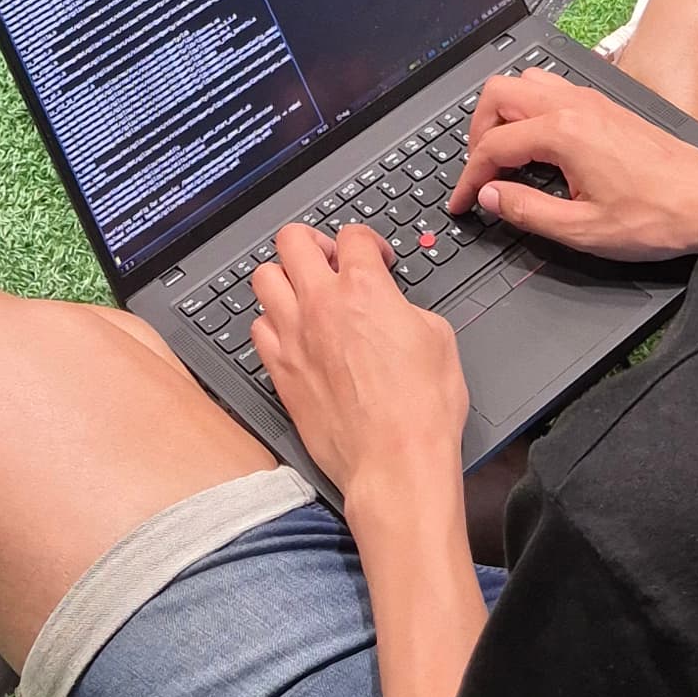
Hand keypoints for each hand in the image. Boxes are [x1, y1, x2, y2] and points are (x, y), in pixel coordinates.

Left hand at [250, 222, 467, 504]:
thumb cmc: (422, 408)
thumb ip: (406, 307)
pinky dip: (273, 323)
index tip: (375, 259)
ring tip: (305, 293)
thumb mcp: (439, 337)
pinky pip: (258, 329)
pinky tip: (293, 335)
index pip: (351, 234)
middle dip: (314, 241)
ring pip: (264, 278)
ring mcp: (294, 338)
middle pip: (293, 240)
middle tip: (331, 261)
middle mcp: (321, 305)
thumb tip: (393, 308)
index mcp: (364, 288)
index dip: (368, 241)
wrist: (395, 462)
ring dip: (286, 277)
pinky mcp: (281, 373)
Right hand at [452, 71, 697, 261]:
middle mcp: (574, 104)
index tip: (462, 203)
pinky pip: (551, 91)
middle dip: (478, 132)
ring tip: (504, 158)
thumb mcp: (584, 230)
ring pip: (525, 84)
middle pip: (499, 93)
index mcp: (563, 132)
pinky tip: (539, 149)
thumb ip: (528, 211)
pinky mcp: (606, 107)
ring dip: (504, 116)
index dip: (469, 177)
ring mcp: (592, 101)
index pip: (493, 145)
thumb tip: (491, 197)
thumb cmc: (657, 216)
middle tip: (479, 173)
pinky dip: (530, 113)